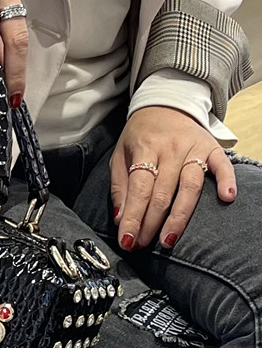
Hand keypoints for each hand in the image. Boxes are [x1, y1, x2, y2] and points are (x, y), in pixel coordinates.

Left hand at [111, 106, 236, 249]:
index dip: (133, 216)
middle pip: (163, 192)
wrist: (166, 103)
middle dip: (151, 223)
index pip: (139, 188)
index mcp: (146, 148)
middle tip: (142, 244)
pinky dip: (226, 181)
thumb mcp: (121, 155)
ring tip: (169, 239)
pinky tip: (226, 198)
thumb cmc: (140, 134)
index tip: (127, 239)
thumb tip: (120, 219)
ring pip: (190, 186)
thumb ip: (120, 186)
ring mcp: (194, 148)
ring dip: (180, 216)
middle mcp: (171, 149)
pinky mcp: (213, 147)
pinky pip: (223, 165)